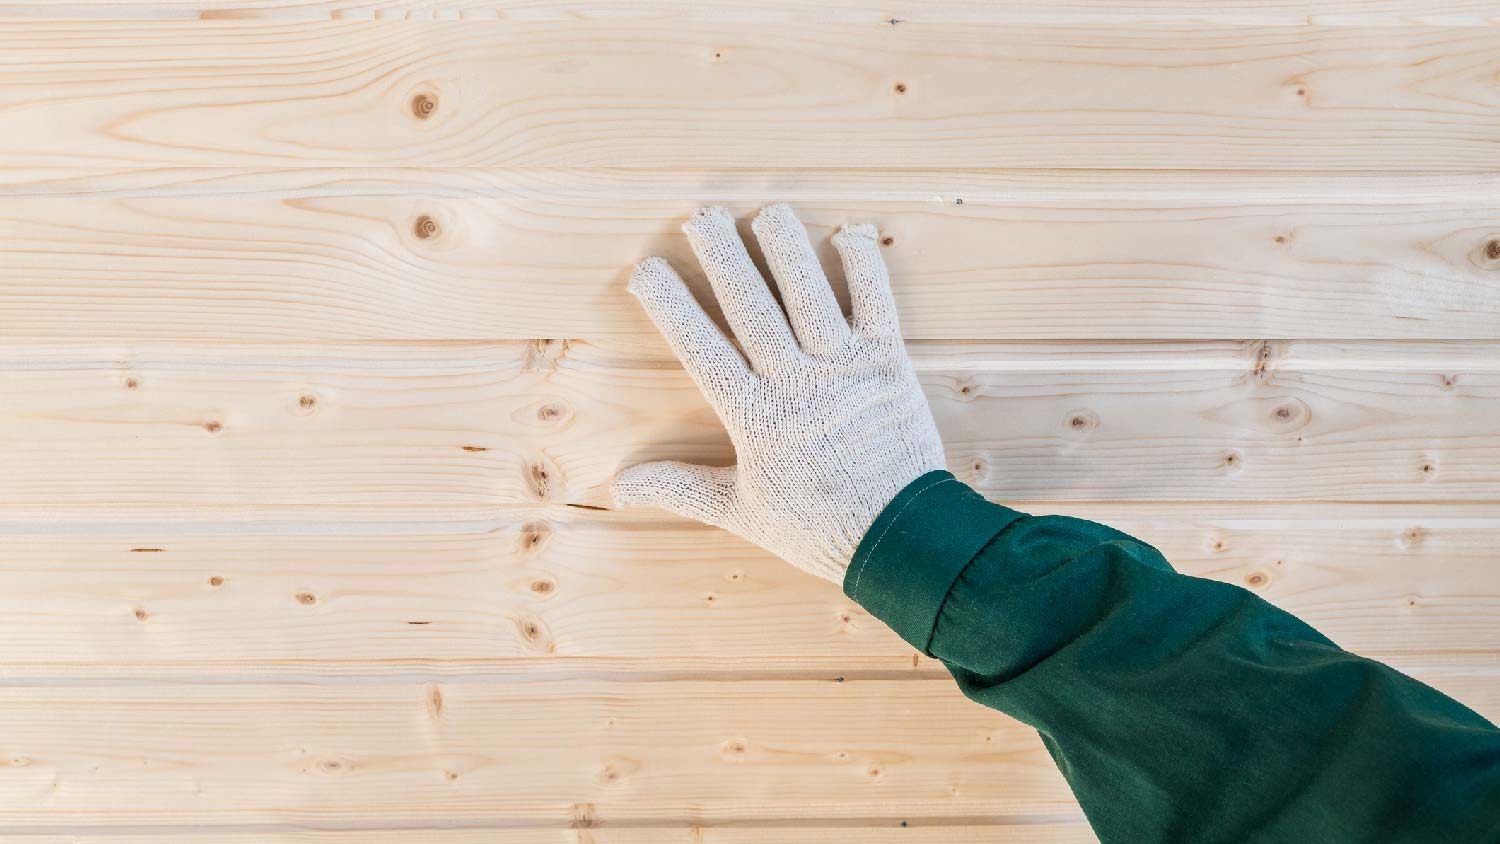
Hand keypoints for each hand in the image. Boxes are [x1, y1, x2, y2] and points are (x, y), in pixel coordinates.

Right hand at [612, 204, 946, 583]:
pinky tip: (850, 231)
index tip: (646, 269)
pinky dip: (864, 265)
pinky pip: (876, 302)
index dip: (671, 305)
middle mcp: (796, 383)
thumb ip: (681, 488)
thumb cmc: (818, 527)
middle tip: (702, 216)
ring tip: (768, 212)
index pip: (701, 349)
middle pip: (751, 308)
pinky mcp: (889, 363)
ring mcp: (844, 369)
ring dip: (787, 249)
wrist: (901, 538)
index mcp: (755, 417)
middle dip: (723, 257)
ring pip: (809, 294)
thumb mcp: (741, 512)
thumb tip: (619, 486)